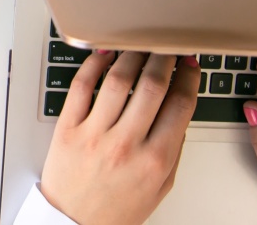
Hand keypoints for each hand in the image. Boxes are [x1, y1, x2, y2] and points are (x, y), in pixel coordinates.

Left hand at [40, 51, 199, 224]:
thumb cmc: (115, 210)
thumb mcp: (159, 187)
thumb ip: (174, 151)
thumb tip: (180, 113)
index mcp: (155, 160)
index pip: (181, 104)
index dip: (189, 77)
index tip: (189, 64)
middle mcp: (126, 145)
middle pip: (153, 85)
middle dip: (165, 58)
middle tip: (167, 48)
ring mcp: (95, 135)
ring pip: (119, 79)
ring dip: (133, 55)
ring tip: (140, 47)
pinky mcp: (67, 129)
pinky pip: (81, 86)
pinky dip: (94, 64)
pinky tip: (105, 55)